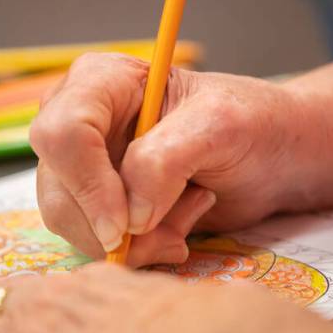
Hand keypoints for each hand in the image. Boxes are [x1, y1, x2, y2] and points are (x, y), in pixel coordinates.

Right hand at [30, 53, 332, 266]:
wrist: (272, 159)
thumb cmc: (252, 125)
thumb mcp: (219, 126)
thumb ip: (165, 161)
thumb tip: (128, 215)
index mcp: (100, 81)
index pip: (63, 134)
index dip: (89, 185)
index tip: (128, 225)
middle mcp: (78, 120)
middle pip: (59, 188)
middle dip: (115, 225)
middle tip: (177, 230)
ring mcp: (83, 166)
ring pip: (70, 223)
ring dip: (134, 241)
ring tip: (189, 214)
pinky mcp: (95, 205)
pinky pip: (92, 242)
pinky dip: (137, 250)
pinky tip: (177, 228)